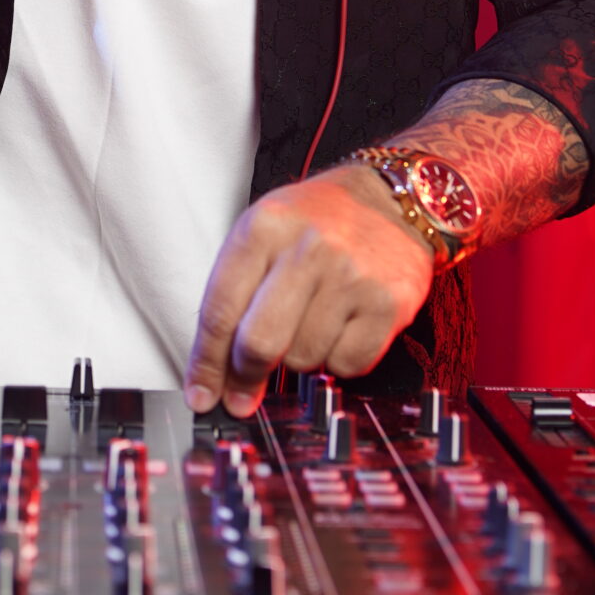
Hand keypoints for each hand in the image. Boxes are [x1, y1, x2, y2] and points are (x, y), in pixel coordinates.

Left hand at [184, 165, 434, 418]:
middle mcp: (309, 249)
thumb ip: (236, 295)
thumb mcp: (264, 232)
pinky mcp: (389, 303)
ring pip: (303, 359)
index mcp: (265, 227)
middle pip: (259, 343)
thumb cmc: (320, 220)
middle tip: (245, 387)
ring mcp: (352, 276)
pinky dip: (339, 358)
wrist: (393, 199)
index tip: (201, 395)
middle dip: (247, 374)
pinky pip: (347, 364)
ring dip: (299, 355)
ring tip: (312, 319)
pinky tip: (343, 325)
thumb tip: (217, 373)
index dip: (206, 364)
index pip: (220, 311)